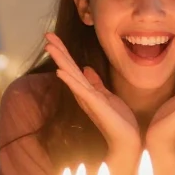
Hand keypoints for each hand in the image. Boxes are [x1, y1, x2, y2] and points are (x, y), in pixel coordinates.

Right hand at [45, 32, 140, 154]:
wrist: (128, 140)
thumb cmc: (119, 121)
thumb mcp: (107, 96)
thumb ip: (96, 83)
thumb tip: (86, 68)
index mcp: (86, 90)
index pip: (72, 67)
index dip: (63, 52)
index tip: (53, 37)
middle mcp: (83, 94)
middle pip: (68, 68)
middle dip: (58, 51)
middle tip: (46, 34)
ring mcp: (88, 99)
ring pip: (71, 75)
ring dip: (60, 60)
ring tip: (50, 46)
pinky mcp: (95, 105)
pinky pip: (80, 90)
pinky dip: (69, 80)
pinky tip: (59, 71)